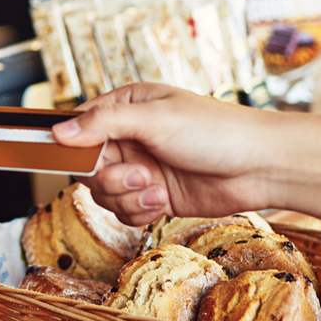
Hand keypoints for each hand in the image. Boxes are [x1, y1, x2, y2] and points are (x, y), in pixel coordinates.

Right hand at [50, 83, 320, 261]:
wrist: (261, 167)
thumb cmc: (216, 130)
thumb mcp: (155, 119)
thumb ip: (104, 124)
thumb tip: (59, 132)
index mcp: (126, 108)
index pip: (80, 128)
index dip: (75, 147)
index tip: (78, 160)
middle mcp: (130, 138)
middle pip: (88, 168)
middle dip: (111, 178)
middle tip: (140, 175)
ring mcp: (142, 169)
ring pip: (105, 194)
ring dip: (128, 197)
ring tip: (157, 189)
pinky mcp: (155, 196)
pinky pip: (125, 212)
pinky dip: (140, 211)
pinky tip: (164, 201)